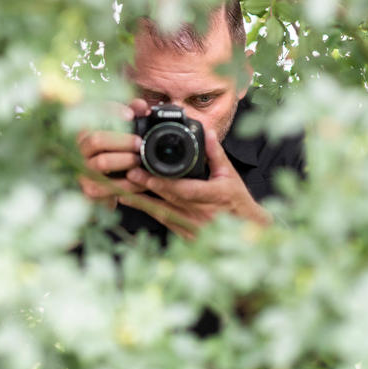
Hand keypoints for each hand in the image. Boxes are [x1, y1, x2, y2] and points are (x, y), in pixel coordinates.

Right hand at [75, 99, 149, 209]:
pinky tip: (140, 180)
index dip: (111, 111)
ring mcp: (82, 169)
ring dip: (124, 160)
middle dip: (121, 140)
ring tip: (138, 160)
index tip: (130, 114)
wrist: (109, 186)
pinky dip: (127, 184)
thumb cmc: (118, 150)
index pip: (93, 114)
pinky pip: (108, 186)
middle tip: (138, 142)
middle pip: (96, 139)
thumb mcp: (125, 128)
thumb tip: (142, 106)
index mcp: (86, 129)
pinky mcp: (89, 189)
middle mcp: (79, 148)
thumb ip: (133, 113)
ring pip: (101, 163)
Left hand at [119, 127, 270, 239]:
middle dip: (149, 186)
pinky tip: (132, 201)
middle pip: (170, 200)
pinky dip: (147, 211)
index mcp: (216, 196)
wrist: (245, 232)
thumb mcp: (230, 175)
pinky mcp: (186, 236)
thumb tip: (207, 132)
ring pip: (163, 213)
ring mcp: (194, 227)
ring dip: (142, 201)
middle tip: (130, 174)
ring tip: (122, 188)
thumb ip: (216, 154)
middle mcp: (203, 214)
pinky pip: (163, 222)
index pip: (188, 190)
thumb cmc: (237, 201)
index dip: (167, 184)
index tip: (150, 175)